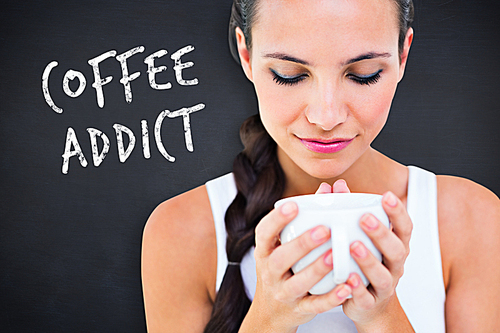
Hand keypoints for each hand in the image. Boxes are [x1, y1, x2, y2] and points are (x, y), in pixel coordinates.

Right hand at [244, 181, 352, 331]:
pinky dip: (331, 298)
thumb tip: (327, 188)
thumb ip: (304, 218)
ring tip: (335, 255)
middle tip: (324, 230)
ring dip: (317, 269)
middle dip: (302, 244)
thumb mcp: (283, 245)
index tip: (294, 205)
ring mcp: (284, 292)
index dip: (277, 219)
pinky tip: (346, 287)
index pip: (264, 233)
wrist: (272, 311)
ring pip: (298, 283)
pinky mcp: (299, 310)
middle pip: (281, 258)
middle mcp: (270, 272)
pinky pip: (315, 305)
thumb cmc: (283, 268)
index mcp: (265, 251)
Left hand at [333, 183, 412, 329]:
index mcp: (395, 246)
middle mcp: (394, 265)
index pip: (405, 227)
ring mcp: (384, 286)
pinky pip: (366, 297)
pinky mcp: (370, 304)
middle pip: (396, 250)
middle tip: (365, 218)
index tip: (387, 196)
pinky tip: (347, 277)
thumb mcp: (361, 237)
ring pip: (382, 274)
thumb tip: (334, 185)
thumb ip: (349, 211)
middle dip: (382, 233)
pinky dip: (357, 288)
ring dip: (369, 260)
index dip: (398, 212)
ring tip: (354, 245)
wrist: (369, 306)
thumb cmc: (363, 263)